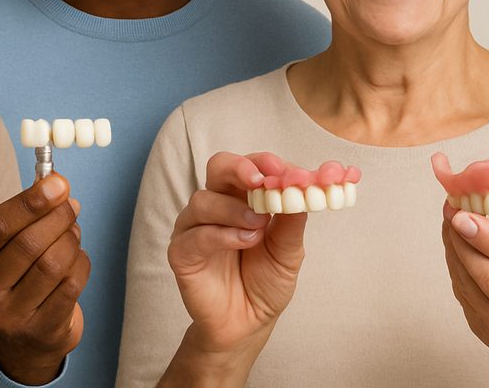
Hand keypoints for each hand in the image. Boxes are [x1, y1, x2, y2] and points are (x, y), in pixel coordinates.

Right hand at [0, 173, 89, 384]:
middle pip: (27, 245)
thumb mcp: (4, 241)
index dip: (31, 202)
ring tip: (72, 231)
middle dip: (57, 217)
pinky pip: (71, 284)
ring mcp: (6, 318)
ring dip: (70, 239)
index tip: (58, 183)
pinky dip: (80, 262)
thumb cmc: (13, 272)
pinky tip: (75, 257)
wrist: (21, 333)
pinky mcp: (38, 330)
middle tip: (70, 206)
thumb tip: (58, 185)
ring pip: (52, 264)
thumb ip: (25, 211)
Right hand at [160, 152, 306, 384]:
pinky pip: (196, 234)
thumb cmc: (266, 281)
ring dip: (236, 208)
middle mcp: (217, 205)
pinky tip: (245, 241)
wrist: (248, 324)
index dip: (269, 164)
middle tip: (262, 179)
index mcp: (243, 197)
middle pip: (219, 167)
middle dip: (240, 167)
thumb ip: (293, 220)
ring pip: (204, 200)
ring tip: (260, 226)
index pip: (252, 166)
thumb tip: (307, 187)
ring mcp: (196, 227)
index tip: (291, 172)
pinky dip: (223, 234)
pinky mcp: (182, 252)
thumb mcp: (289, 251)